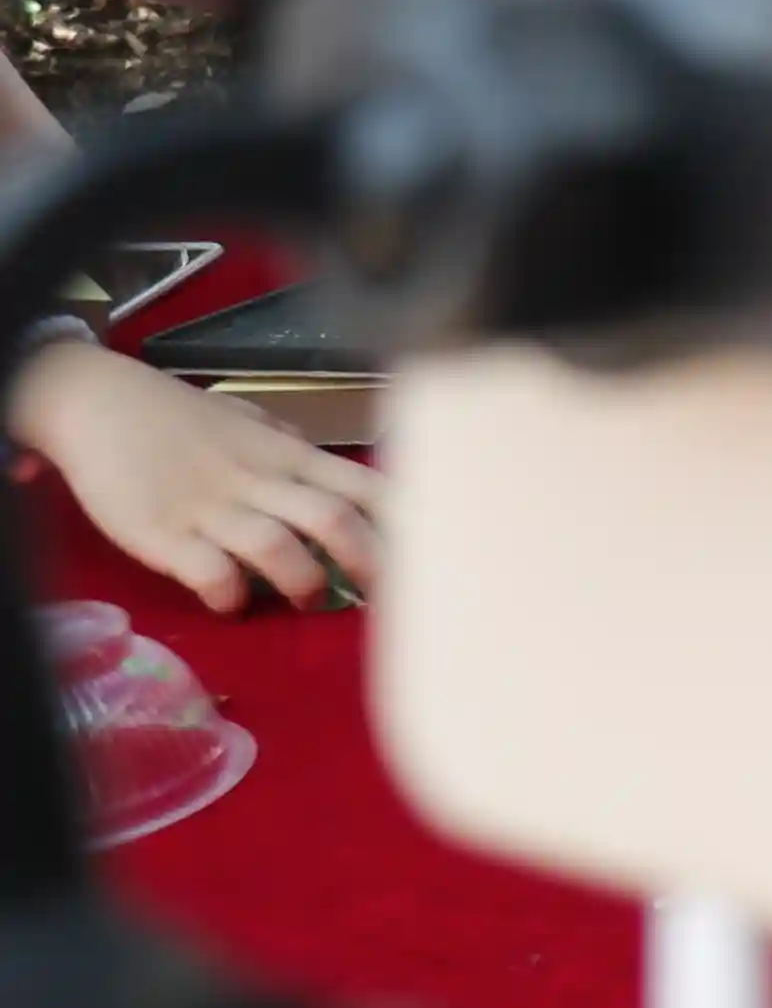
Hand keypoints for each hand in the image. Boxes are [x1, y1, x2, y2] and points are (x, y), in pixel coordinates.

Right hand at [11, 340, 380, 612]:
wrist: (98, 404)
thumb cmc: (180, 418)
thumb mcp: (251, 425)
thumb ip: (294, 454)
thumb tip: (335, 479)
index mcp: (289, 456)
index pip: (367, 486)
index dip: (406, 523)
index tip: (437, 553)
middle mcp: (260, 480)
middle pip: (336, 518)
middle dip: (371, 562)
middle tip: (385, 598)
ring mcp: (211, 507)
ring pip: (279, 547)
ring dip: (303, 582)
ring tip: (307, 598)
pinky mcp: (162, 532)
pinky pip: (208, 571)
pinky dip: (229, 594)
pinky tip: (232, 603)